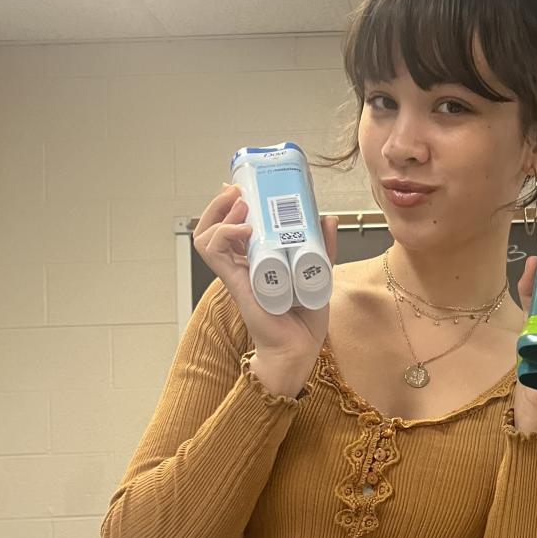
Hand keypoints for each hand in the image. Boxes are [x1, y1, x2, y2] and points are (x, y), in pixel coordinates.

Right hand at [193, 183, 337, 362]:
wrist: (300, 349)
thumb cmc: (305, 321)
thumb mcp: (319, 274)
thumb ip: (323, 248)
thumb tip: (329, 219)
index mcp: (256, 262)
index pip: (232, 228)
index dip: (230, 206)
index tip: (244, 188)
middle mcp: (241, 266)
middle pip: (213, 227)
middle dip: (222, 203)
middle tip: (240, 192)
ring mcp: (235, 274)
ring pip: (207, 236)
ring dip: (218, 215)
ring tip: (241, 207)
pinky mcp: (235, 284)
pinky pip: (215, 253)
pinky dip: (224, 234)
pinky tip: (245, 230)